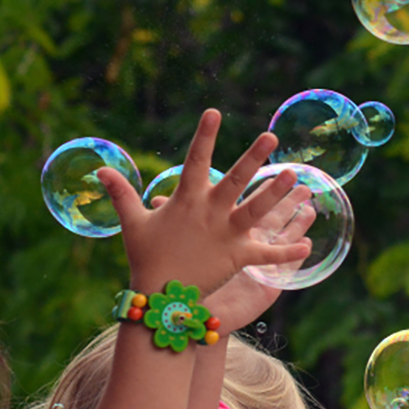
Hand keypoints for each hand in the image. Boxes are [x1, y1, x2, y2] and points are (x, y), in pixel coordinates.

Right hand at [95, 109, 311, 294]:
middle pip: (236, 181)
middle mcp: (210, 214)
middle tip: (272, 136)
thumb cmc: (146, 258)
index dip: (205, 135)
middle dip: (253, 157)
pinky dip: (287, 253)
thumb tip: (100, 170)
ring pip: (256, 211)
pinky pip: (267, 255)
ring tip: (296, 176)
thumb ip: (121, 194)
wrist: (159, 297)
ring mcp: (226, 235)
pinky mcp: (238, 258)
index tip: (214, 111)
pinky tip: (308, 245)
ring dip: (276, 194)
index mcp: (187, 200)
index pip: (196, 160)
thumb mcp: (133, 223)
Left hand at [154, 184, 314, 333]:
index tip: (253, 157)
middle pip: (260, 206)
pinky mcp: (259, 279)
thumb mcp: (166, 242)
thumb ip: (166, 215)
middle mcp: (237, 235)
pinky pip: (277, 266)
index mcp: (218, 222)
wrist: (188, 310)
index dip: (243, 171)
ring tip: (305, 196)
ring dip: (288, 214)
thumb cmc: (178, 275)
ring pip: (274, 230)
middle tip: (290, 171)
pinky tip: (307, 245)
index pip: (232, 191)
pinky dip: (291, 256)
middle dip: (274, 188)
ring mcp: (249, 255)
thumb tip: (156, 196)